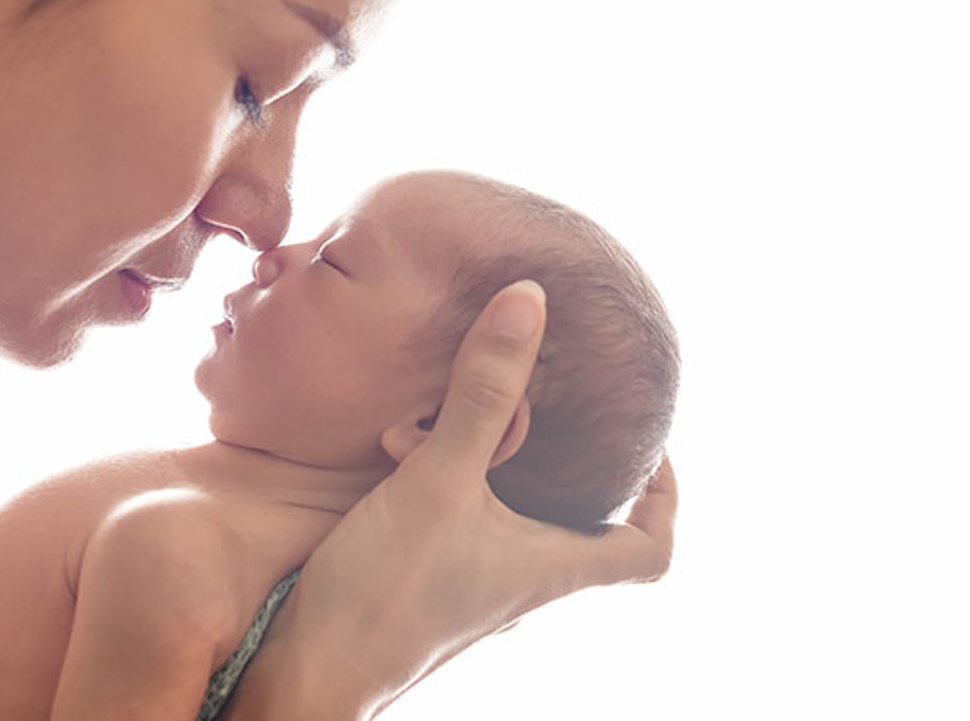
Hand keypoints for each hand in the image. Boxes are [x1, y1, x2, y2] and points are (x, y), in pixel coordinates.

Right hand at [222, 280, 676, 719]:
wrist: (307, 668)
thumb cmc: (385, 592)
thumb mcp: (438, 479)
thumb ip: (482, 393)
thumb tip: (528, 304)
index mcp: (549, 566)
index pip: (647, 553)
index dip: (664, 499)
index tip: (649, 445)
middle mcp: (520, 580)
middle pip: (582, 524)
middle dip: (571, 458)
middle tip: (553, 399)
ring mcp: (473, 582)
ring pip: (514, 515)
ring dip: (500, 460)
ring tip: (468, 408)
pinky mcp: (426, 576)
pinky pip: (461, 518)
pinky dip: (450, 475)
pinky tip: (407, 444)